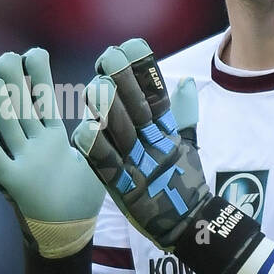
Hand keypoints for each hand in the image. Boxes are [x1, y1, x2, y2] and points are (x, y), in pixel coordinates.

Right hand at [0, 47, 105, 273]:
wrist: (70, 235)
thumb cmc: (84, 196)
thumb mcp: (103, 155)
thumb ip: (115, 127)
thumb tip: (149, 92)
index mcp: (50, 133)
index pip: (38, 90)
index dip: (34, 66)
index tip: (36, 54)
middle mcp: (29, 140)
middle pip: (9, 91)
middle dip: (6, 70)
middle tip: (10, 63)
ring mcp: (17, 156)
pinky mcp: (10, 180)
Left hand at [70, 38, 262, 273]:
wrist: (190, 227)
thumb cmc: (186, 185)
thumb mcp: (187, 146)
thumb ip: (183, 114)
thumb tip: (186, 82)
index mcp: (166, 130)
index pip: (156, 92)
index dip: (143, 69)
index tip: (130, 46)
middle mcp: (153, 144)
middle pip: (136, 106)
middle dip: (122, 80)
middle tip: (108, 56)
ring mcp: (138, 166)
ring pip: (119, 131)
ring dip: (106, 109)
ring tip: (93, 86)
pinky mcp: (123, 189)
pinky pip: (105, 165)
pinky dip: (94, 149)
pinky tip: (82, 129)